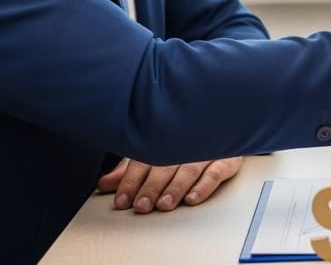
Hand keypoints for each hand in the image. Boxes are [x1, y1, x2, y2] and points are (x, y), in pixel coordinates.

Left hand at [95, 156, 243, 212]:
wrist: (225, 125)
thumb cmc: (185, 145)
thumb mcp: (154, 156)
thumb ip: (129, 171)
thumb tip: (104, 184)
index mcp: (162, 142)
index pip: (142, 161)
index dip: (131, 181)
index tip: (123, 200)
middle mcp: (183, 145)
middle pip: (165, 166)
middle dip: (151, 187)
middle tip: (143, 205)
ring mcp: (205, 151)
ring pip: (188, 170)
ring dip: (175, 188)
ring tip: (164, 204)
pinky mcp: (226, 159)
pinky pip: (215, 172)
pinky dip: (204, 186)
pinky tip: (192, 198)